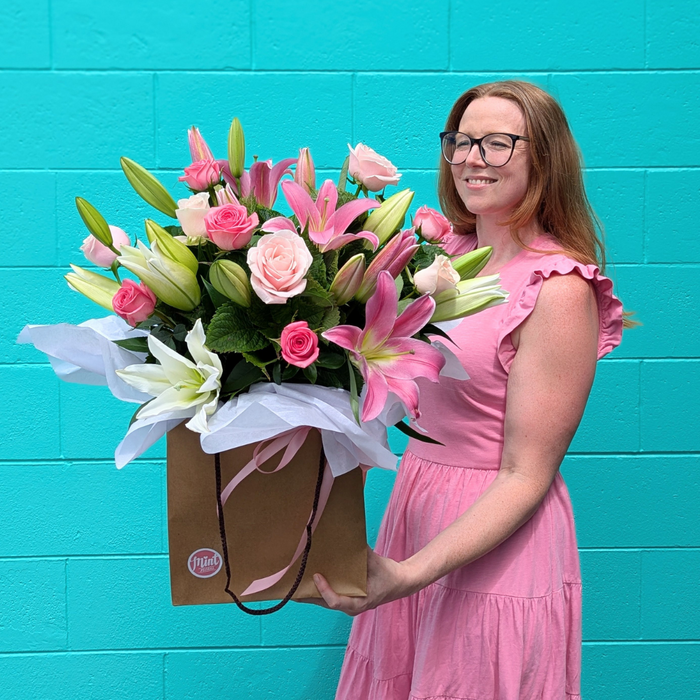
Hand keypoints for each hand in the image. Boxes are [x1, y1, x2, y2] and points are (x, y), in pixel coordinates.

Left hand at [296, 546, 417, 615]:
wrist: (400, 583)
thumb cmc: (388, 575)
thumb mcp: (377, 563)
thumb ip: (362, 553)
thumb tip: (349, 539)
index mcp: (359, 603)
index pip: (335, 601)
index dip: (324, 590)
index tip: (317, 575)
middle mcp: (351, 607)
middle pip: (323, 603)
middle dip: (306, 596)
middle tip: (290, 587)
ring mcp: (348, 605)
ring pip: (323, 601)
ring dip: (309, 593)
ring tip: (293, 584)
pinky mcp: (347, 599)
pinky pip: (328, 596)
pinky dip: (318, 589)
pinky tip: (308, 580)